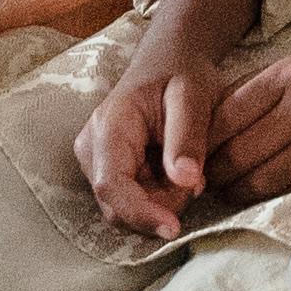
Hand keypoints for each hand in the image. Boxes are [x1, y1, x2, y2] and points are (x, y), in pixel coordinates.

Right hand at [73, 0, 263, 236]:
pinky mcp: (110, 171)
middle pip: (118, 204)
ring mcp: (98, 162)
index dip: (141, 214)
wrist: (170, 61)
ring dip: (162, 203)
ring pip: (126, 208)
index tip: (175, 229)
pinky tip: (178, 174)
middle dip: (160, 206)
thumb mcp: (193, 95)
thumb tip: (186, 181)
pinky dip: (160, 198)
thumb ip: (188, 137)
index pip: (112, 185)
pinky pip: (132, 201)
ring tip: (190, 169)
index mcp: (108, 126)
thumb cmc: (182, 73)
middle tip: (198, 179)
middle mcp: (92, 148)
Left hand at [207, 18, 290, 195]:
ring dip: (235, 191)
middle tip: (192, 188)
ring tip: (220, 198)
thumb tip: (218, 127)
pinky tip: (258, 198)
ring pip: (258, 176)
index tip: (184, 158)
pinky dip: (267, 196)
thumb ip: (272, 93)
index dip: (198, 142)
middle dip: (208, 173)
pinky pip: (290, 187)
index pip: (223, 113)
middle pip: (233, 149)